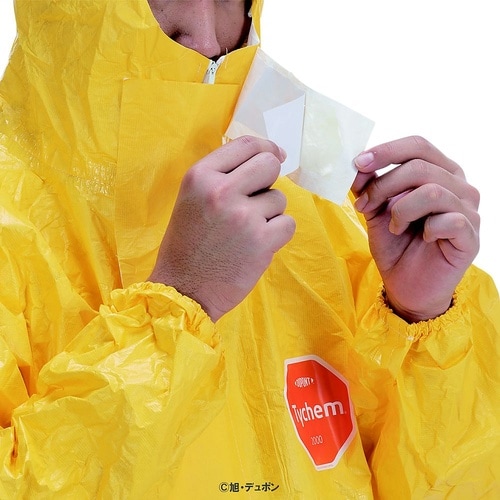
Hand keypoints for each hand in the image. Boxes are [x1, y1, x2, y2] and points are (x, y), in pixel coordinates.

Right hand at [149, 136, 295, 321]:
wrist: (183, 290)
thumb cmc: (186, 245)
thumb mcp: (191, 199)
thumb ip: (222, 177)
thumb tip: (269, 158)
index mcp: (200, 176)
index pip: (246, 145)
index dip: (267, 148)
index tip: (276, 155)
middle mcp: (222, 190)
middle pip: (269, 165)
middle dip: (269, 180)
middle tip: (257, 199)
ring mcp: (244, 216)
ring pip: (279, 199)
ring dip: (269, 214)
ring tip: (246, 232)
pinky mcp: (262, 241)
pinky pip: (287, 224)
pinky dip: (277, 234)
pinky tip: (257, 245)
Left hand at [352, 136, 479, 322]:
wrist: (406, 286)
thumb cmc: (396, 246)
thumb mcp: (376, 211)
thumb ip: (371, 187)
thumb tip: (360, 165)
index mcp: (439, 173)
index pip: (417, 146)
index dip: (386, 151)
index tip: (358, 163)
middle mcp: (459, 187)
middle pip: (420, 166)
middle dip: (384, 185)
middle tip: (365, 206)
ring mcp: (469, 211)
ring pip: (432, 191)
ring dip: (401, 209)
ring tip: (394, 227)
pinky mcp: (471, 237)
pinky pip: (450, 220)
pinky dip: (426, 228)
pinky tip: (422, 237)